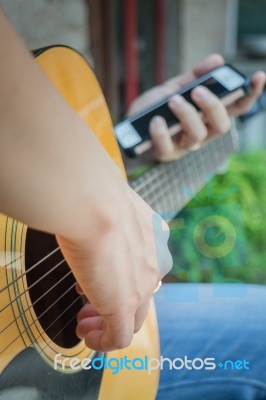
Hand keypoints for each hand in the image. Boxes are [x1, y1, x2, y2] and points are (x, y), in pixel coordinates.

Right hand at [57, 186, 171, 352]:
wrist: (95, 204)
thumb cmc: (95, 197)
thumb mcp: (109, 206)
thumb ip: (108, 219)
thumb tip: (93, 223)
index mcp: (155, 238)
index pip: (144, 267)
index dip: (119, 277)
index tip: (95, 278)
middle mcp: (156, 263)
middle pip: (141, 296)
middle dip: (114, 302)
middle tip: (89, 306)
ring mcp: (142, 287)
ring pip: (132, 317)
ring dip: (107, 323)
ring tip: (85, 323)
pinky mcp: (125, 306)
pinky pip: (119, 337)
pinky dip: (103, 341)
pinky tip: (87, 335)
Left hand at [128, 54, 265, 161]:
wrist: (129, 128)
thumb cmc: (156, 109)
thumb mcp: (174, 88)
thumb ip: (194, 76)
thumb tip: (217, 60)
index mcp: (207, 117)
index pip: (235, 109)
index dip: (250, 95)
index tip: (258, 76)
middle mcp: (201, 133)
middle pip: (221, 126)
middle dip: (213, 107)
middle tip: (198, 91)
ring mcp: (183, 146)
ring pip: (197, 136)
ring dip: (187, 115)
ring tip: (173, 100)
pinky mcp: (165, 154)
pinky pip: (168, 148)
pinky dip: (162, 134)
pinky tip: (156, 121)